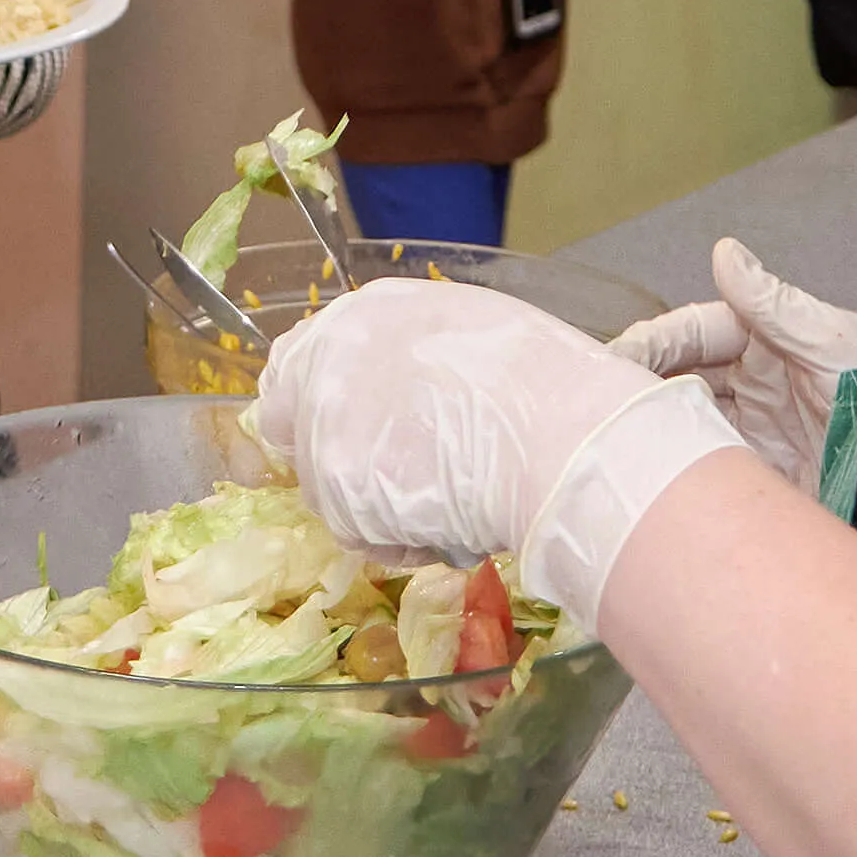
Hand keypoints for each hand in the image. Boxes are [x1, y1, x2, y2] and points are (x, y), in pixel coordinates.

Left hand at [257, 277, 745, 637]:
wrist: (559, 438)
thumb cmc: (545, 380)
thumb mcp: (470, 330)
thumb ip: (413, 352)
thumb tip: (404, 387)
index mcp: (365, 312)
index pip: (297, 362)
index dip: (322, 406)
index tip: (356, 434)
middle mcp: (329, 358)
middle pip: (297, 430)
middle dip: (342, 463)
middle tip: (403, 482)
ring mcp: (326, 423)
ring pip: (328, 492)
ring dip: (375, 509)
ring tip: (448, 505)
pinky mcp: (337, 489)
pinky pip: (359, 535)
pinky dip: (398, 544)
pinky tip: (450, 527)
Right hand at [609, 238, 856, 492]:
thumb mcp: (833, 341)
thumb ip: (776, 306)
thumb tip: (725, 253)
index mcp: (765, 338)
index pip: (692, 333)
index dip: (652, 344)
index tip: (614, 360)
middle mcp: (754, 382)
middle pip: (679, 379)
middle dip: (639, 389)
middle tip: (599, 407)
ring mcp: (756, 432)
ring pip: (688, 426)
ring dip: (656, 433)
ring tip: (616, 444)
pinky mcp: (766, 478)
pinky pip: (713, 474)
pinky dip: (683, 477)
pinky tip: (658, 482)